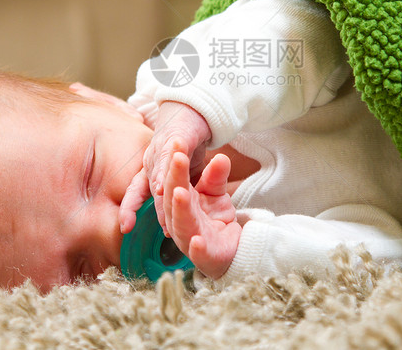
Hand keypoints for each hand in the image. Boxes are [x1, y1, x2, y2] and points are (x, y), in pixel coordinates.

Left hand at [119, 101, 211, 233]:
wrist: (193, 111)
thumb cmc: (186, 144)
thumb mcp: (183, 171)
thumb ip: (178, 188)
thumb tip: (178, 212)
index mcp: (151, 169)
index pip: (136, 192)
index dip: (130, 208)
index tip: (125, 228)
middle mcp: (150, 160)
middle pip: (143, 188)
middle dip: (138, 207)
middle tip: (139, 228)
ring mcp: (161, 149)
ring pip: (155, 174)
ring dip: (156, 195)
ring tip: (158, 215)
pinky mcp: (176, 138)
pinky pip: (168, 155)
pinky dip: (164, 171)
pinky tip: (162, 186)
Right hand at [163, 151, 240, 278]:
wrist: (231, 249)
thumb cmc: (214, 217)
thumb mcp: (216, 191)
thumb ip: (216, 176)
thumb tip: (221, 158)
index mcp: (178, 201)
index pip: (171, 180)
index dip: (173, 164)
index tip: (178, 143)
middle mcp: (177, 220)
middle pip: (171, 197)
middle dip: (174, 178)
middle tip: (178, 157)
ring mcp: (188, 240)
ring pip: (180, 223)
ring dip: (179, 208)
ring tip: (181, 192)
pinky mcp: (205, 258)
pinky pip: (198, 253)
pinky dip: (196, 247)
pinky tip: (198, 241)